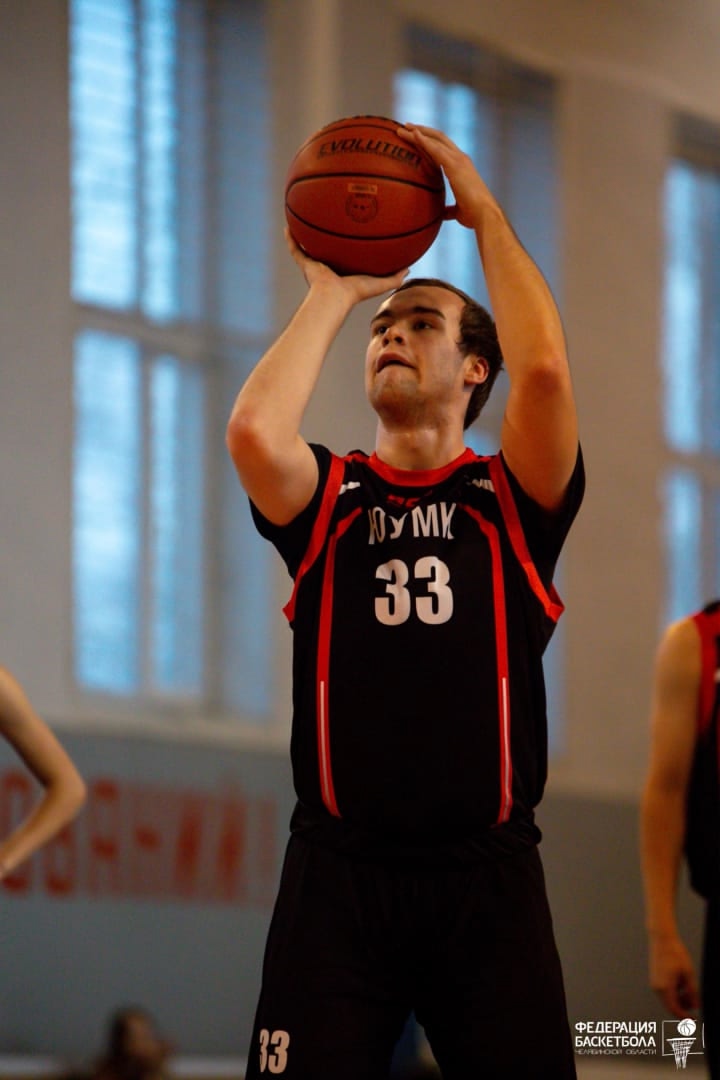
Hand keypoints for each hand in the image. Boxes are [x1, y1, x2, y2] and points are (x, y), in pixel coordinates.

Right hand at [285, 228, 407, 301]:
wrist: (334, 297)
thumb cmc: (356, 293)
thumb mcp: (379, 283)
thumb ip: (394, 277)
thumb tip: (410, 268)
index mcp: (344, 270)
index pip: (346, 256)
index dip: (347, 245)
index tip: (350, 232)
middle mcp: (329, 266)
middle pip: (327, 248)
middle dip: (326, 236)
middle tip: (328, 218)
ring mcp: (316, 264)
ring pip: (309, 246)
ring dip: (306, 234)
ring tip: (303, 216)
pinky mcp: (306, 264)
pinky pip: (295, 249)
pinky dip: (290, 239)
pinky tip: (287, 225)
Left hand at [398, 123, 498, 229]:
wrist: (484, 214)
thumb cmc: (473, 215)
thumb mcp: (458, 211)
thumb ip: (449, 209)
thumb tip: (441, 213)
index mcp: (462, 166)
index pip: (444, 148)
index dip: (430, 141)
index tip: (415, 137)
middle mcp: (461, 158)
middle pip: (438, 137)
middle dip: (422, 130)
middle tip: (405, 127)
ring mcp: (458, 159)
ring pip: (435, 139)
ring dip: (417, 132)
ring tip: (401, 129)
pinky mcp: (454, 164)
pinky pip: (435, 148)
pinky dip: (423, 140)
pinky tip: (412, 134)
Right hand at [649, 933, 700, 1016]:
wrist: (662, 939)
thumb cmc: (675, 954)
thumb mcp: (688, 974)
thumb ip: (693, 992)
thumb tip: (696, 1006)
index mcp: (665, 988)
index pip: (675, 1010)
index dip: (685, 1017)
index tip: (693, 1020)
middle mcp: (657, 987)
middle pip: (671, 1006)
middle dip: (683, 1007)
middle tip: (695, 1002)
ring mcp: (654, 983)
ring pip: (668, 999)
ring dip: (679, 999)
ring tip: (690, 990)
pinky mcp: (655, 978)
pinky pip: (665, 991)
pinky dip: (674, 992)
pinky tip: (682, 984)